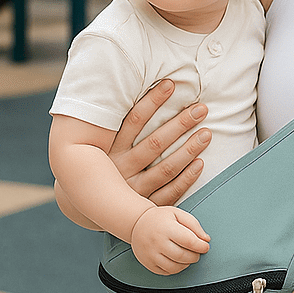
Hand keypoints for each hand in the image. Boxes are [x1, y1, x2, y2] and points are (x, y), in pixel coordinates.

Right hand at [109, 79, 211, 204]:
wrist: (86, 207)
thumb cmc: (101, 165)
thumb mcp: (101, 143)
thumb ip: (117, 122)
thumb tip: (148, 91)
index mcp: (109, 149)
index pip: (133, 121)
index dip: (152, 101)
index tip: (171, 84)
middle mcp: (120, 169)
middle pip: (154, 144)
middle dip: (180, 124)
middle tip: (201, 109)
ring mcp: (132, 190)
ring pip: (165, 168)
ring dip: (189, 150)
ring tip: (207, 133)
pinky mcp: (143, 206)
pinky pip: (169, 193)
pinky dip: (186, 178)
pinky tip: (200, 163)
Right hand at [131, 206, 209, 274]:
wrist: (138, 223)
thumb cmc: (160, 218)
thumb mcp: (178, 214)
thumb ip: (194, 225)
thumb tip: (206, 239)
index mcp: (166, 228)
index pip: (189, 241)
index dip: (201, 246)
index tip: (205, 246)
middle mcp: (157, 242)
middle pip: (183, 256)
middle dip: (195, 256)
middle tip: (197, 252)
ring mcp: (151, 255)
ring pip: (175, 267)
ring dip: (187, 264)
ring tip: (188, 256)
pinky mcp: (148, 264)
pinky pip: (166, 272)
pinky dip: (176, 269)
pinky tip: (178, 260)